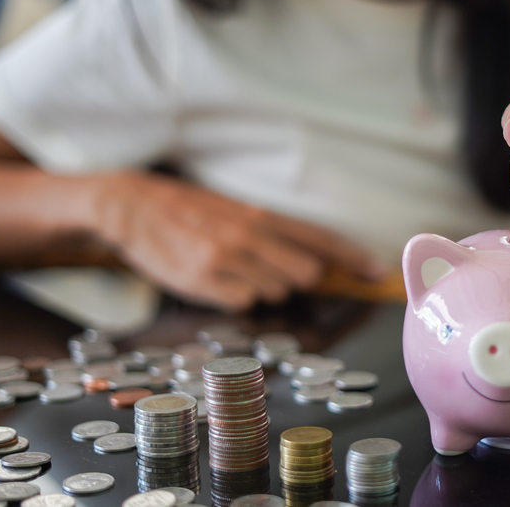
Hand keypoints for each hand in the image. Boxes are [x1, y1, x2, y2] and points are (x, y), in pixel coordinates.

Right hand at [94, 171, 380, 309]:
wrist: (134, 206)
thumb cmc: (189, 210)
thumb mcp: (236, 210)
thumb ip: (273, 231)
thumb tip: (313, 259)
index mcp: (261, 215)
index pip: (321, 237)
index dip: (353, 257)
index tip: (376, 272)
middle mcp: (249, 235)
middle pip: (306, 274)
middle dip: (298, 279)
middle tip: (271, 270)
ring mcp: (227, 259)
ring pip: (274, 292)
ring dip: (262, 288)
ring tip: (233, 269)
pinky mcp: (204, 281)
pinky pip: (242, 303)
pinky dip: (235, 298)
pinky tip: (215, 280)